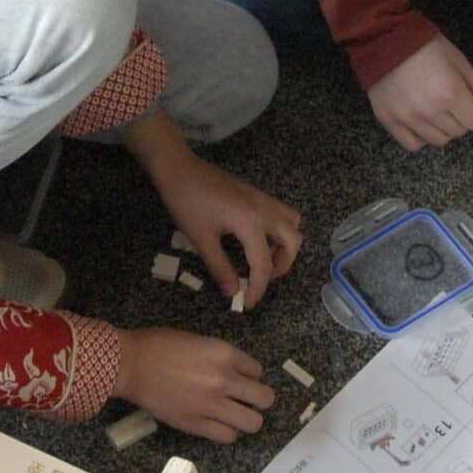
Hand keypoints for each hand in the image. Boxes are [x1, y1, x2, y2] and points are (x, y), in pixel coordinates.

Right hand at [117, 329, 275, 442]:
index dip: (251, 377)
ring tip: (235, 415)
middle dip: (258, 400)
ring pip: (253, 423)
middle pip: (265, 399)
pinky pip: (228, 436)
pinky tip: (218, 423)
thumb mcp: (199, 340)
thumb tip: (236, 373)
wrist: (131, 364)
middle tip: (246, 400)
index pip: (259, 372)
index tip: (242, 379)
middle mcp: (224, 380)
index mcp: (225, 354)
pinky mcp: (196, 424)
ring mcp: (211, 405)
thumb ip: (221, 357)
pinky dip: (227, 431)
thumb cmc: (158, 346)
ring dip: (247, 419)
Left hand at [125, 116, 303, 309]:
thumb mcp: (201, 239)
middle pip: (293, 241)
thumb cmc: (186, 202)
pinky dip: (279, 230)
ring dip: (285, 245)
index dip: (258, 288)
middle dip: (283, 265)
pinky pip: (281, 213)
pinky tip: (256, 238)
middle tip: (262, 277)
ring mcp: (262, 198)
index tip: (246, 303)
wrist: (179, 169)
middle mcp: (264, 209)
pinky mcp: (256, 193)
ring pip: (292, 223)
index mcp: (249, 222)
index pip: (263, 264)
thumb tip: (232, 292)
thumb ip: (220, 267)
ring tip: (263, 257)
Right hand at [366, 33, 472, 151]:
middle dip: (459, 118)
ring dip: (441, 128)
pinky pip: (414, 145)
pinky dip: (420, 137)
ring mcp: (408, 118)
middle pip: (458, 132)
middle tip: (447, 98)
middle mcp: (429, 111)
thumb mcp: (459, 63)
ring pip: (438, 141)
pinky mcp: (389, 121)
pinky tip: (420, 120)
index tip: (464, 96)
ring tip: (433, 108)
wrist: (384, 39)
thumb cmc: (425, 47)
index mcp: (450, 93)